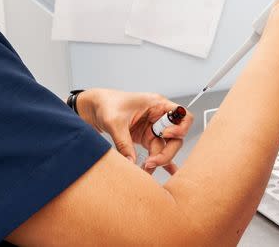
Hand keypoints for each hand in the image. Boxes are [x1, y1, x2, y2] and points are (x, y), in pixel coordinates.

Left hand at [76, 89, 193, 174]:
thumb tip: (131, 164)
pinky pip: (157, 152)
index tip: (165, 135)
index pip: (183, 115)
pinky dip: (161, 162)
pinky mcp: (146, 138)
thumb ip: (124, 143)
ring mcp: (153, 129)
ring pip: (166, 148)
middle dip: (167, 152)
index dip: (180, 128)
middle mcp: (159, 117)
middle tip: (151, 162)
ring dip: (159, 160)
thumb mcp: (115, 123)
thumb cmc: (107, 105)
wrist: (95, 107)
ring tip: (146, 170)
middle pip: (176, 138)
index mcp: (157, 104)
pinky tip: (166, 173)